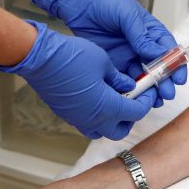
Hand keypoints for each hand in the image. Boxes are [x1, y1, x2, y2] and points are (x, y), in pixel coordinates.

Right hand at [0, 20, 155, 139]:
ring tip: (115, 101)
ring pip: (102, 131)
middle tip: (134, 100)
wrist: (40, 58)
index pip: (137, 112)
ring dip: (112, 121)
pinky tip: (97, 98)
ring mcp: (78, 119)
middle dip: (131, 117)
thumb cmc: (71, 57)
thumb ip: (119, 78)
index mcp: (108, 107)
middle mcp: (94, 119)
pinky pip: (87, 124)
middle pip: (120, 130)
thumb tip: (128, 85)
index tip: (148, 91)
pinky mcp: (67, 115)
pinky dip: (97, 117)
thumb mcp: (104, 63)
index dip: (146, 101)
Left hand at [32, 0, 186, 104]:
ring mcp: (126, 54)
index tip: (178, 78)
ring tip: (154, 100)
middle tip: (167, 94)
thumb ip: (141, 35)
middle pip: (157, 67)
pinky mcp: (111, 62)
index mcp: (149, 31)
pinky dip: (129, 88)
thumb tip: (158, 54)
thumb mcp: (126, 14)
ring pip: (141, 76)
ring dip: (148, 89)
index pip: (168, 50)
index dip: (175, 65)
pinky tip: (133, 97)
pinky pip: (122, 78)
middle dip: (164, 81)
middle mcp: (140, 45)